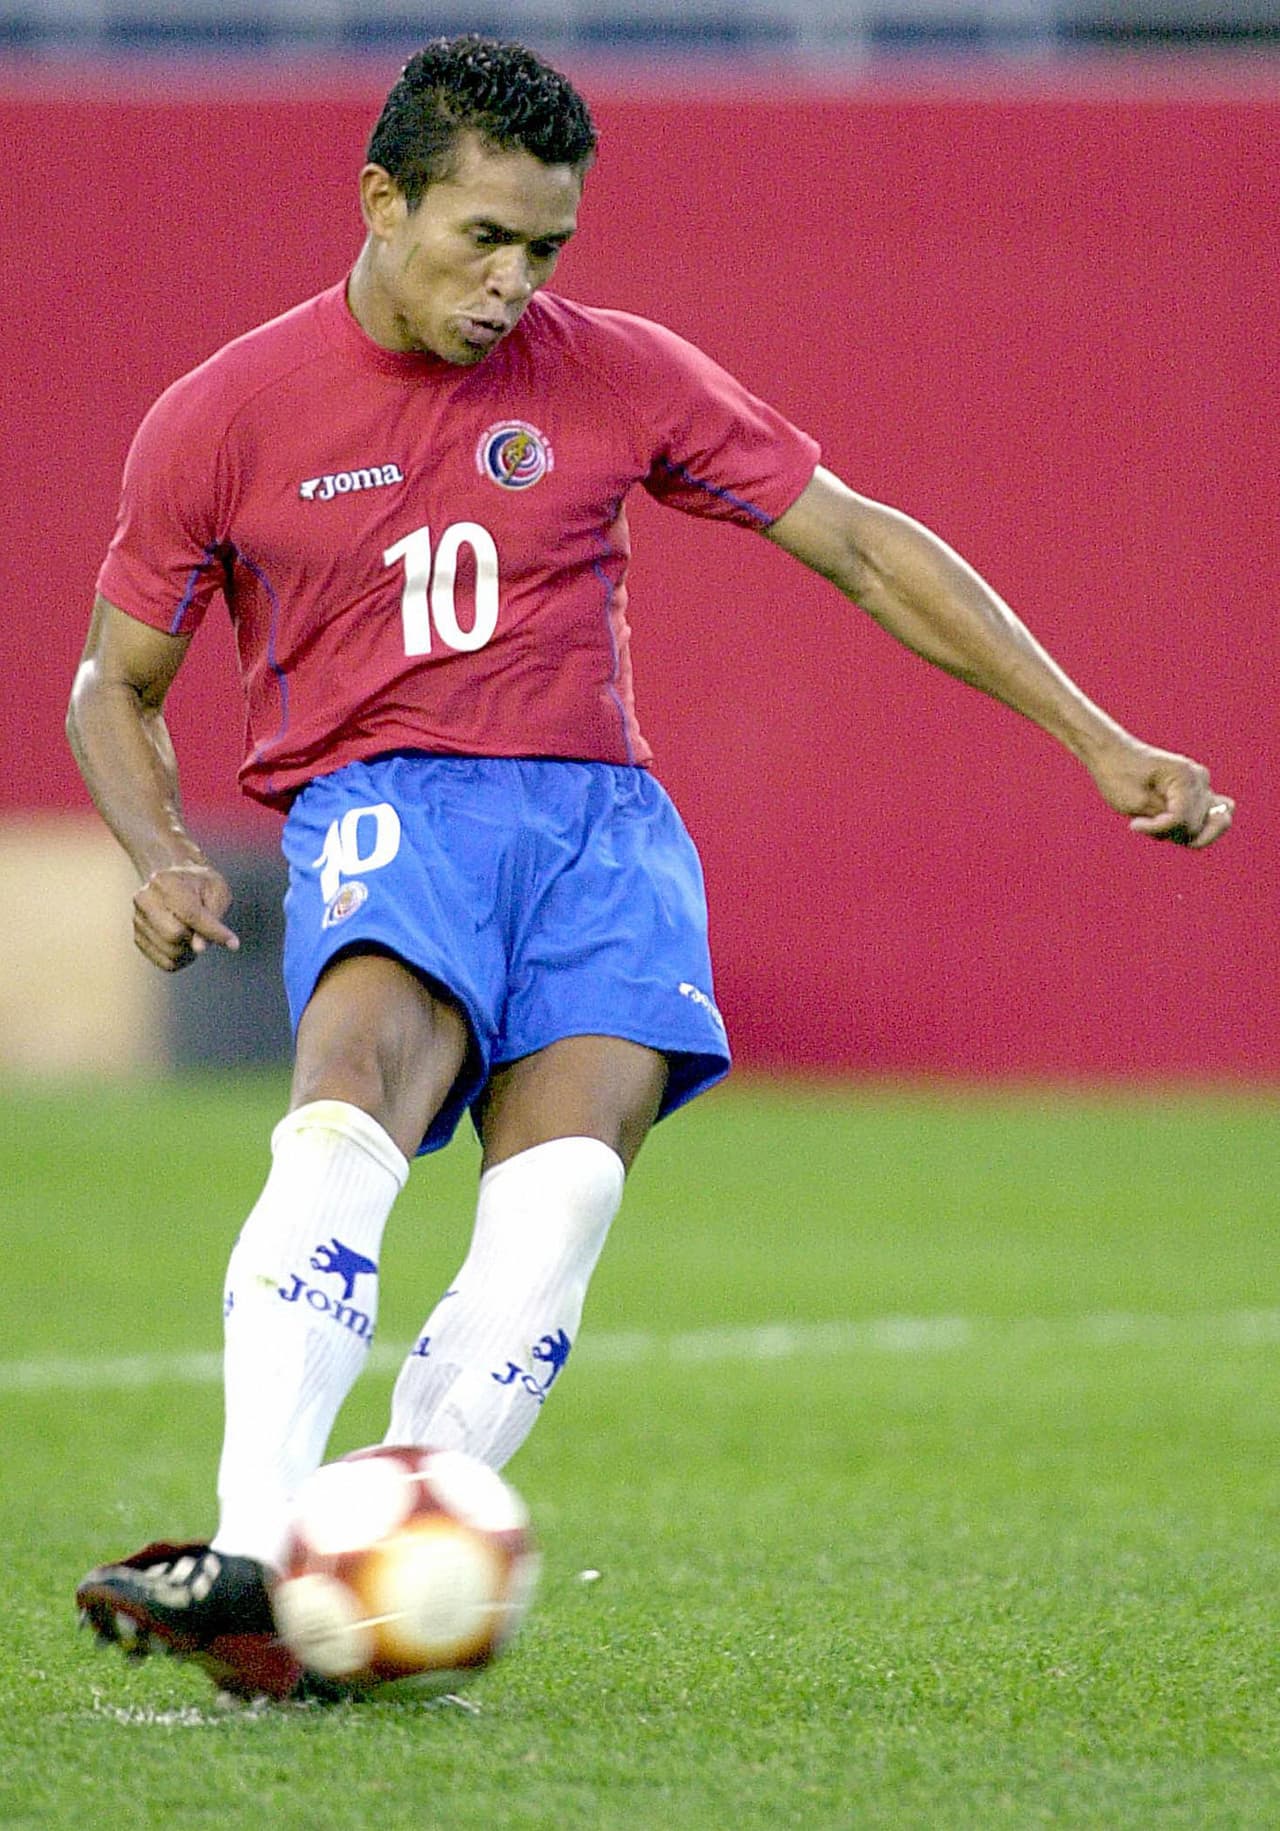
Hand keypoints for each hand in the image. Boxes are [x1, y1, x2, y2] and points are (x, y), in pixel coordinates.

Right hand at [133, 861, 239, 970]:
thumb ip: (211, 919)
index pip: (190, 914)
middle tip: (204, 930)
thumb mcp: (216, 891)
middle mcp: (144, 899)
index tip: (233, 943)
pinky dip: (182, 960)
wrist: (176, 881)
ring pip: (169, 951)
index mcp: (165, 881)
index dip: (213, 931)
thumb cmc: (202, 886)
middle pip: (173, 934)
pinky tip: (188, 946)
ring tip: (196, 937)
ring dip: (190, 951)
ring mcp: (138, 919)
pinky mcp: (138, 937)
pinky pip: (164, 962)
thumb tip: (197, 948)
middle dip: (195, 937)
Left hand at [1090, 740, 1233, 849]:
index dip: (1157, 829)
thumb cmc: (1118, 775)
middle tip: (1142, 820)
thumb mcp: (1135, 803)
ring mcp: (1203, 785)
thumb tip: (1196, 832)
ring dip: (1178, 831)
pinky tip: (1170, 822)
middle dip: (1168, 831)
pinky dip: (1190, 828)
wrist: (1112, 754)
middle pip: (1195, 827)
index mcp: (1185, 776)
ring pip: (1203, 827)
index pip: (1182, 820)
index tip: (1133, 824)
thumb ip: (1166, 821)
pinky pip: (1210, 819)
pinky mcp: (1199, 794)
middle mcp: (1200, 779)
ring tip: (1154, 818)